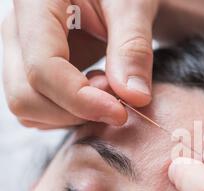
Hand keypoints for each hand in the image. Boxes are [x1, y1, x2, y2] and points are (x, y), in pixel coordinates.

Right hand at [2, 0, 158, 128]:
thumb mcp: (133, 5)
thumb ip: (133, 47)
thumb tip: (135, 97)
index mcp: (34, 3)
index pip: (42, 67)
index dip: (80, 100)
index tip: (120, 113)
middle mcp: (17, 31)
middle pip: (26, 96)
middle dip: (76, 111)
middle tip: (118, 97)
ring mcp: (22, 54)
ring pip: (30, 109)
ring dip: (74, 115)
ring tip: (110, 87)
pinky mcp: (33, 71)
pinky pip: (41, 110)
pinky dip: (72, 114)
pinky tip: (98, 91)